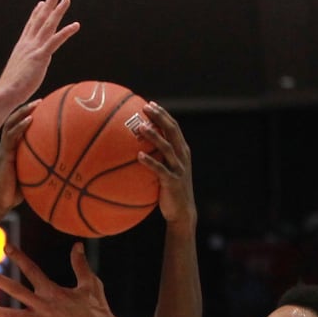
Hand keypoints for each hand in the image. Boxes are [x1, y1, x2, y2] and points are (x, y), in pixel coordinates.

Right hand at [0, 0, 80, 108]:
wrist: (6, 92)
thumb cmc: (11, 89)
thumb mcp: (19, 75)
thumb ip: (25, 70)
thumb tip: (27, 75)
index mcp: (22, 47)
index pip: (30, 26)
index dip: (36, 14)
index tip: (41, 3)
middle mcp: (27, 44)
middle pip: (39, 21)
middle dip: (48, 6)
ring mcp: (34, 49)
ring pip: (48, 25)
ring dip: (58, 12)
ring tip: (66, 0)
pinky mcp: (40, 56)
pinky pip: (56, 41)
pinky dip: (66, 32)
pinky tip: (76, 25)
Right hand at [0, 103, 37, 219]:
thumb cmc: (14, 194)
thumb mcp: (30, 178)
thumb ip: (40, 170)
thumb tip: (63, 171)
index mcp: (12, 150)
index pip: (17, 128)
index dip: (27, 117)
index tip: (41, 109)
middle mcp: (7, 146)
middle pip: (13, 121)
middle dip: (26, 109)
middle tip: (40, 101)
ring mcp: (4, 149)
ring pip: (11, 124)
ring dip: (23, 112)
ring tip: (36, 104)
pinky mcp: (4, 154)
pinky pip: (11, 136)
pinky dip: (21, 126)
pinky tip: (30, 119)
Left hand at [0, 243, 127, 316]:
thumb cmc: (98, 309)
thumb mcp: (91, 284)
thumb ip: (80, 265)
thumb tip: (77, 245)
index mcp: (53, 291)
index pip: (32, 270)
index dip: (18, 256)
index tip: (5, 245)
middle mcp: (44, 305)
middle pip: (16, 291)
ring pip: (12, 316)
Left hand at [137, 103, 195, 227]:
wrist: (182, 212)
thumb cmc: (170, 191)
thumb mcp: (166, 171)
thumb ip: (157, 158)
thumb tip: (135, 148)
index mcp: (182, 151)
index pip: (174, 127)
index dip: (163, 114)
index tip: (150, 104)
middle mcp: (182, 157)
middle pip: (172, 131)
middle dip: (160, 118)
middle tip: (146, 108)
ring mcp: (179, 169)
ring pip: (167, 148)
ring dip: (154, 136)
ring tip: (141, 127)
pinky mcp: (173, 182)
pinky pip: (160, 170)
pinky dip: (150, 162)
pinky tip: (138, 156)